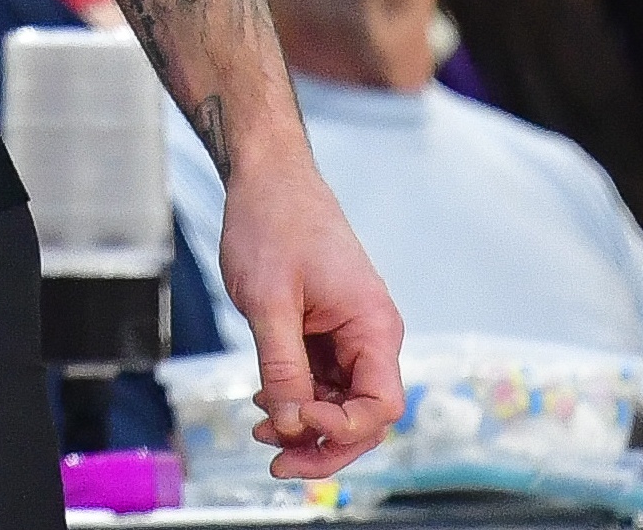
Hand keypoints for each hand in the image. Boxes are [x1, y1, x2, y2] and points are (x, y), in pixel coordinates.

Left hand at [217, 141, 403, 477]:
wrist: (266, 178)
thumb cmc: (272, 223)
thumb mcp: (269, 301)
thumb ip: (283, 367)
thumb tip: (290, 425)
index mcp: (373, 326)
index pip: (381, 405)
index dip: (343, 430)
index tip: (296, 423)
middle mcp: (371, 335)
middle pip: (363, 416)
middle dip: (322, 444)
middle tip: (277, 463)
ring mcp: (349, 334)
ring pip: (339, 403)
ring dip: (304, 424)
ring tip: (260, 433)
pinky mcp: (327, 331)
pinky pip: (321, 381)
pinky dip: (295, 398)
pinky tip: (264, 402)